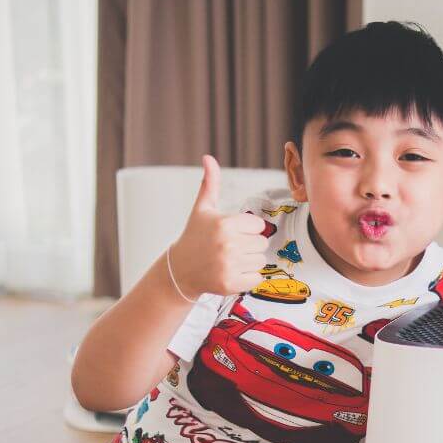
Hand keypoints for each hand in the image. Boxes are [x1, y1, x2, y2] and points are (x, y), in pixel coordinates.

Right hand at [169, 154, 269, 298]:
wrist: (180, 270)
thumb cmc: (195, 237)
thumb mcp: (202, 209)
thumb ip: (210, 184)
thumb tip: (208, 158)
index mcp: (225, 223)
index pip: (259, 226)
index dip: (248, 229)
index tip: (232, 233)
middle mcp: (227, 244)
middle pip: (262, 244)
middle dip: (250, 246)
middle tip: (231, 248)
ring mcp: (228, 265)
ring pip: (261, 261)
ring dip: (250, 262)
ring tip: (231, 260)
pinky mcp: (230, 284)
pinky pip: (256, 279)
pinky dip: (247, 278)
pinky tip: (232, 273)